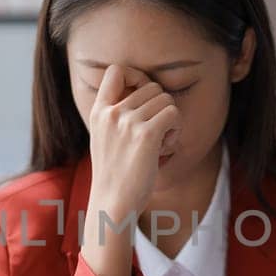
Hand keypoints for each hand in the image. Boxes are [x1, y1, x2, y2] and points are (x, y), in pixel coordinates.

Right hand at [81, 65, 178, 275]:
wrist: (112, 204)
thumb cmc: (114, 175)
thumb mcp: (104, 138)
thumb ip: (116, 115)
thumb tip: (143, 91)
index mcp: (99, 111)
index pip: (116, 71)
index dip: (136, 76)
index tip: (143, 96)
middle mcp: (112, 112)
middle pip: (152, 87)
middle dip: (160, 108)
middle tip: (156, 134)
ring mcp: (127, 122)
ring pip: (166, 100)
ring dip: (170, 121)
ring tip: (160, 144)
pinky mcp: (146, 134)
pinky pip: (173, 114)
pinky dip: (176, 130)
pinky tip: (165, 148)